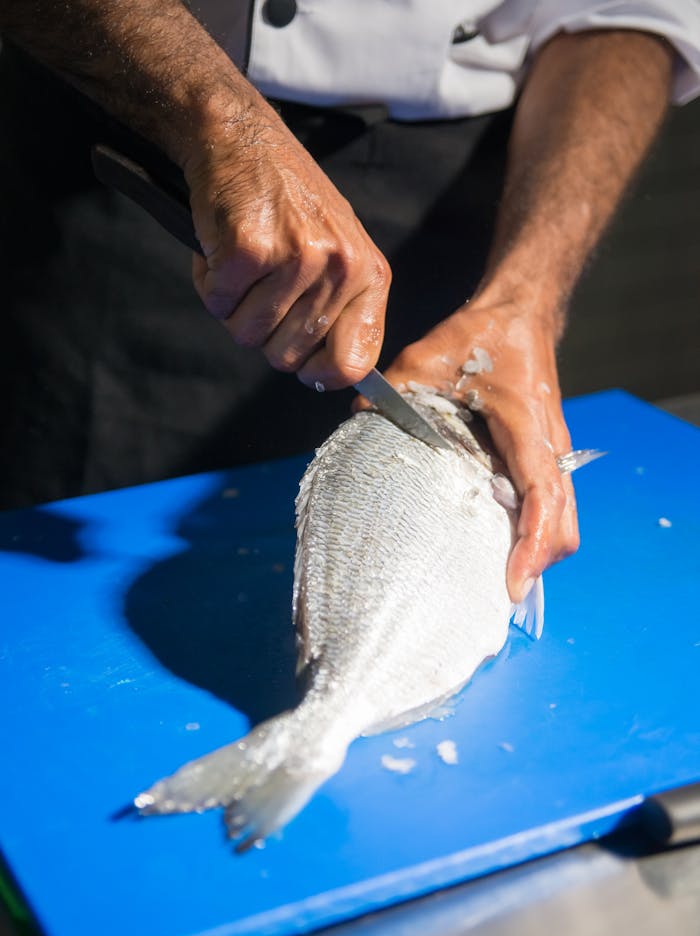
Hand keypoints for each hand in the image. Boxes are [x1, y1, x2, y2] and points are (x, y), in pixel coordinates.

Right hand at [184, 98, 390, 389]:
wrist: (242, 138)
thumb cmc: (288, 202)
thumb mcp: (338, 252)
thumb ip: (339, 310)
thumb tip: (326, 377)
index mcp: (370, 275)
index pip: (353, 364)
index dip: (319, 376)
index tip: (301, 368)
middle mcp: (341, 268)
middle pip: (286, 356)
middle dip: (263, 332)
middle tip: (261, 288)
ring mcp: (297, 258)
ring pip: (247, 334)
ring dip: (232, 307)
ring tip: (244, 263)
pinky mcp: (250, 249)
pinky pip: (216, 302)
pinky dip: (208, 281)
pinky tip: (222, 246)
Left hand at [378, 296, 579, 602]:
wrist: (521, 314)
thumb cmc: (480, 335)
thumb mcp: (426, 357)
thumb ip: (390, 393)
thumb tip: (355, 425)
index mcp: (527, 425)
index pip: (542, 494)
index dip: (532, 544)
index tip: (513, 583)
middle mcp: (550, 447)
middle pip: (564, 525)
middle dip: (538, 564)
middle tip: (498, 593)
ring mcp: (554, 456)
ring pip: (564, 522)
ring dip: (538, 555)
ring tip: (498, 579)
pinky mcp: (547, 461)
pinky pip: (552, 509)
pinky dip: (535, 536)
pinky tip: (500, 547)